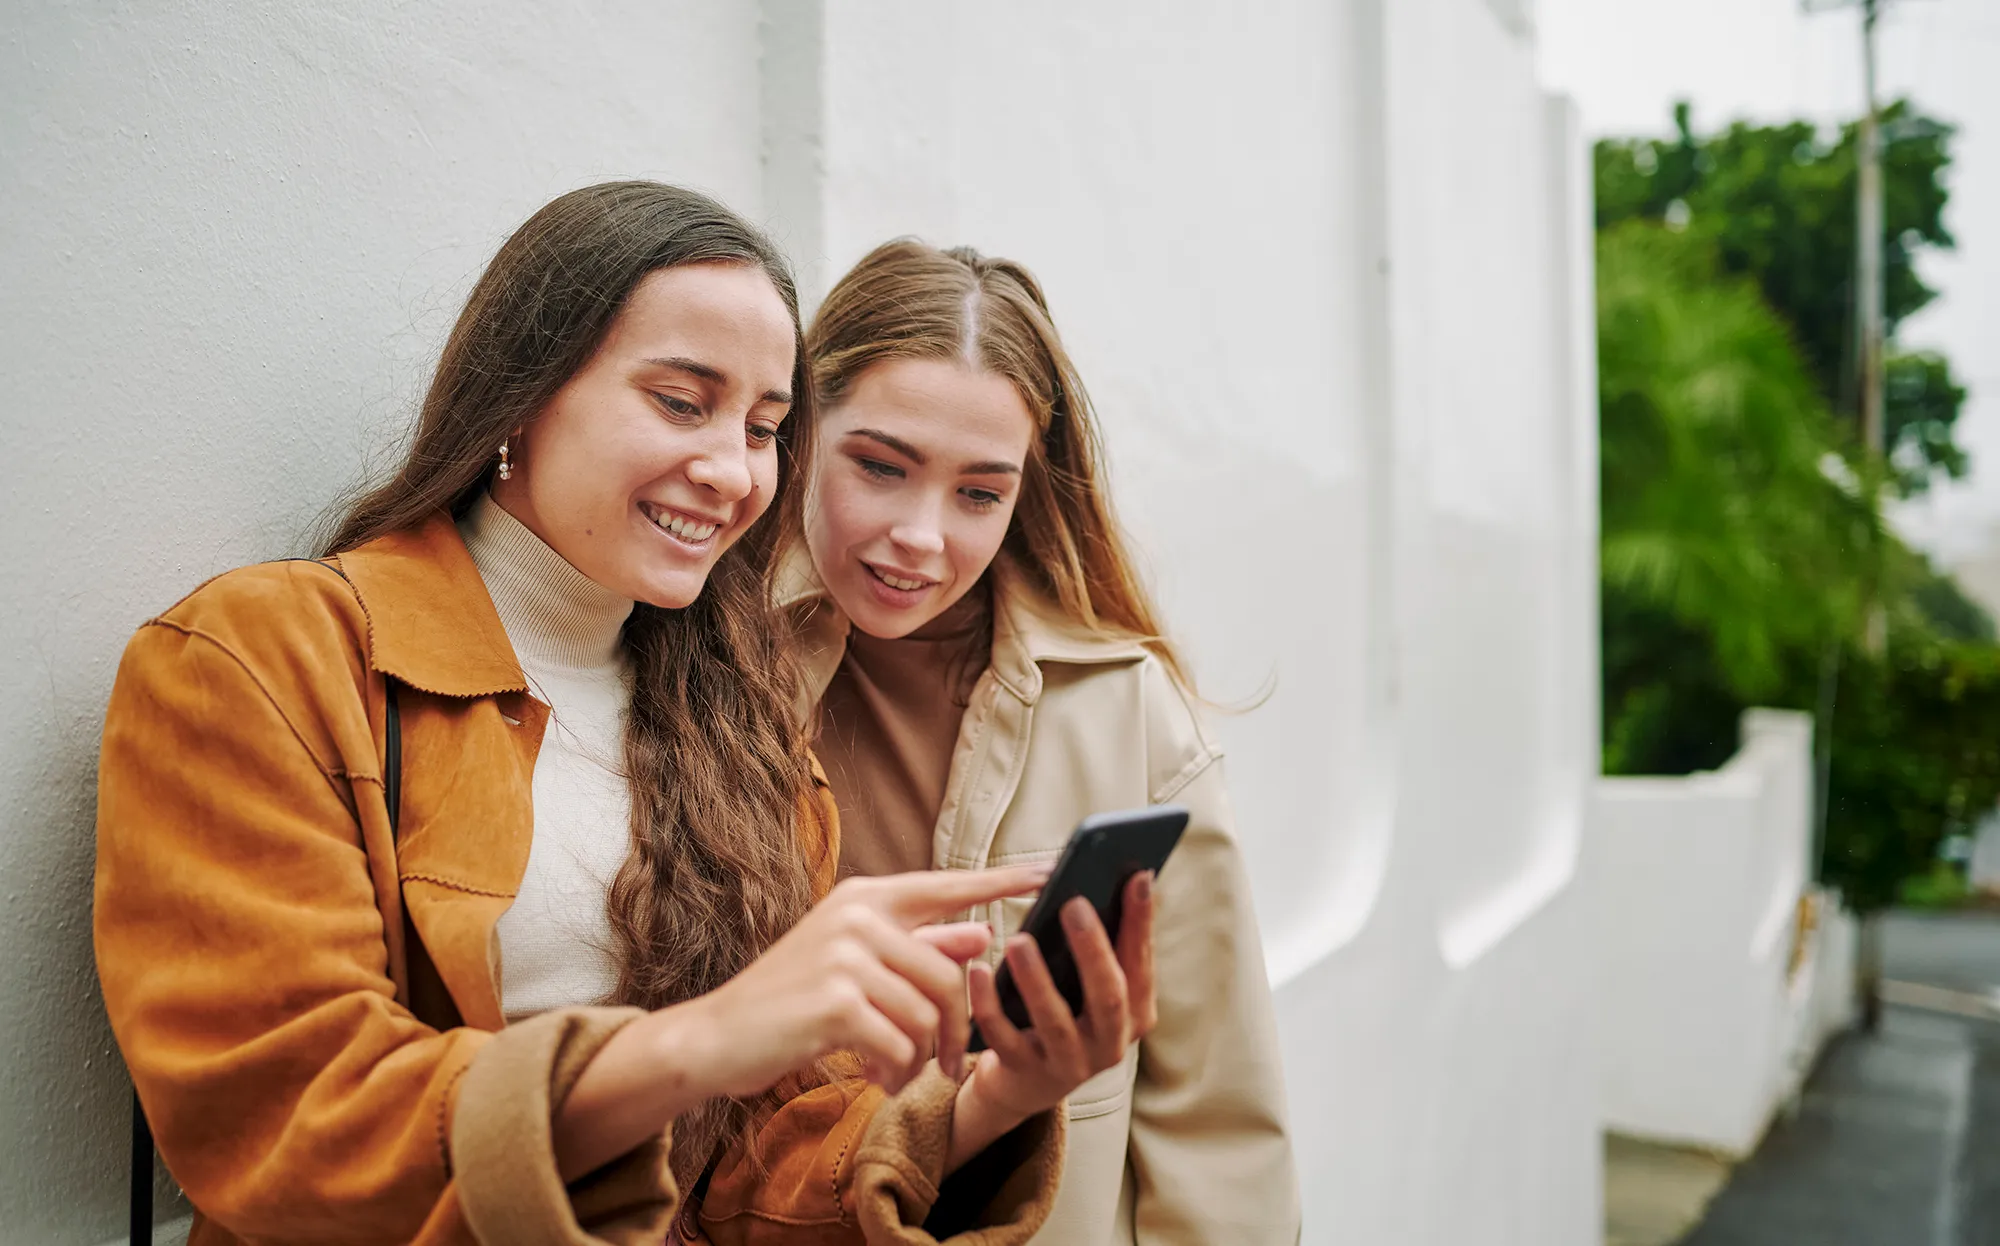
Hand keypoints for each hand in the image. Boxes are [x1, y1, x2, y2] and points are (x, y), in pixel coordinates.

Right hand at [680, 865, 1050, 1097]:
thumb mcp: (855, 966)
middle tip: (951, 1066)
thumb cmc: (791, 1002)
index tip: (1048, 873)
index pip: (948, 886)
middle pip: (951, 976)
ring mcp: (846, 955)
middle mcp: (858, 916)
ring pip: (930, 1015)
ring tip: (898, 1075)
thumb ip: (918, 948)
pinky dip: (898, 1072)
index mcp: (866, 898)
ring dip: (923, 1059)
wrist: (717, 1038)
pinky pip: (903, 1044)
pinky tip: (876, 1079)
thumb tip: (984, 935)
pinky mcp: (837, 1001)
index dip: (1001, 883)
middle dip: (959, 1031)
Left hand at [949, 871, 1157, 1169]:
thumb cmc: (1066, 1012)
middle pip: (1108, 997)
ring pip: (1053, 1021)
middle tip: (1074, 903)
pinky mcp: (1024, 1073)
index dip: (1142, 923)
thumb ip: (1104, 947)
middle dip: (1093, 949)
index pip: (1142, 964)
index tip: (1139, 876)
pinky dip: (989, 1004)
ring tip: (1019, 941)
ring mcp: (1068, 1064)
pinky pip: (1003, 1037)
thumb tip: (1113, 879)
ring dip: (1036, 979)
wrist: (1027, 1083)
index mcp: (1135, 1015)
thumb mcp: (1091, 988)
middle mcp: (1109, 1044)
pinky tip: (977, 970)